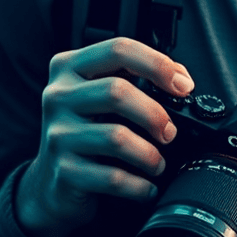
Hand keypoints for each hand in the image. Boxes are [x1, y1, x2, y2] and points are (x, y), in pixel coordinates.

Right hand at [15, 37, 194, 236]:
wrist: (54, 182)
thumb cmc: (87, 132)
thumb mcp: (100, 96)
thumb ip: (133, 79)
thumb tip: (180, 81)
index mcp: (69, 67)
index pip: (118, 49)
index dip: (157, 64)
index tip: (183, 85)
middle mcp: (58, 96)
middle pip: (116, 92)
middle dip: (154, 114)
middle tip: (169, 133)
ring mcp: (57, 134)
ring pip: (115, 137)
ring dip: (149, 154)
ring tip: (157, 164)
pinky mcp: (63, 170)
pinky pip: (111, 177)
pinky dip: (138, 185)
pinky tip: (146, 187)